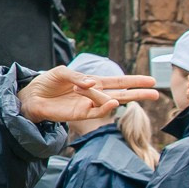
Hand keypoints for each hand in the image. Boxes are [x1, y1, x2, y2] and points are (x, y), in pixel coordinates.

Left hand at [16, 66, 158, 124]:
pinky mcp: (80, 114)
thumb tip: (93, 84)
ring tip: (126, 93)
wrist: (32, 97)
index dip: (134, 81)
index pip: (118, 81)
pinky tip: (113, 102)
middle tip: (156, 93)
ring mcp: (89, 105)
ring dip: (119, 97)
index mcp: (93, 83)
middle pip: (122, 94)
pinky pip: (97, 112)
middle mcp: (94, 94)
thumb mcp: (62, 73)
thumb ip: (78, 77)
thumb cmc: (47, 82)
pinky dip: (105, 107)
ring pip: (110, 102)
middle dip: (139, 93)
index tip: (152, 80)